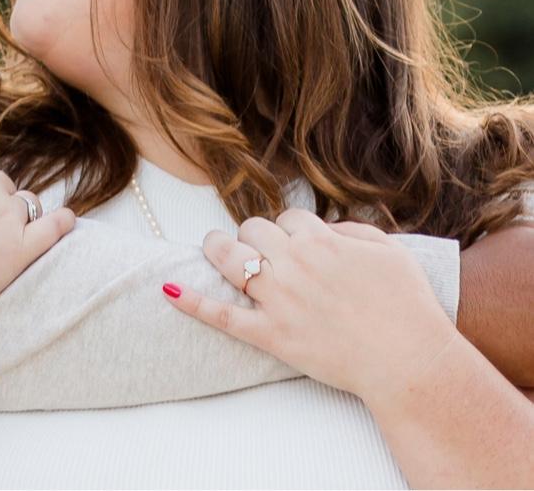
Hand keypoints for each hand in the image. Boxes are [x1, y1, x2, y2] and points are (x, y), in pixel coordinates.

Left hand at [166, 210, 460, 401]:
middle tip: (261, 249)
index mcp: (321, 243)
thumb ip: (355, 232)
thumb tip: (327, 227)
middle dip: (255, 235)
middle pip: (253, 230)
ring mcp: (277, 300)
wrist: (411, 361)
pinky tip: (168, 289)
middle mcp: (293, 264)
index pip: (289, 217)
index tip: (297, 240)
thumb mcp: (392, 253)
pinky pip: (222, 315)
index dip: (292, 228)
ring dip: (217, 249)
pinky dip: (192, 302)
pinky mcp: (270, 334)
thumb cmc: (409, 308)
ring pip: (230, 260)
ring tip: (213, 247)